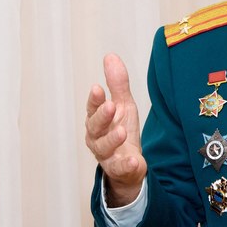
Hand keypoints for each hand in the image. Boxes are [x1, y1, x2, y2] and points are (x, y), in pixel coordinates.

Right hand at [85, 53, 146, 206]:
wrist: (128, 165)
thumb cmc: (121, 130)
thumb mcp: (123, 105)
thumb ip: (117, 84)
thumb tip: (110, 56)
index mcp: (97, 121)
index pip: (92, 108)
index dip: (94, 100)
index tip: (98, 89)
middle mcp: (97, 138)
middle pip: (95, 127)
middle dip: (101, 117)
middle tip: (110, 106)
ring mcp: (106, 155)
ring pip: (104, 147)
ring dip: (112, 139)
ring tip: (122, 131)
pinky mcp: (119, 169)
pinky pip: (120, 168)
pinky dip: (126, 165)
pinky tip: (134, 160)